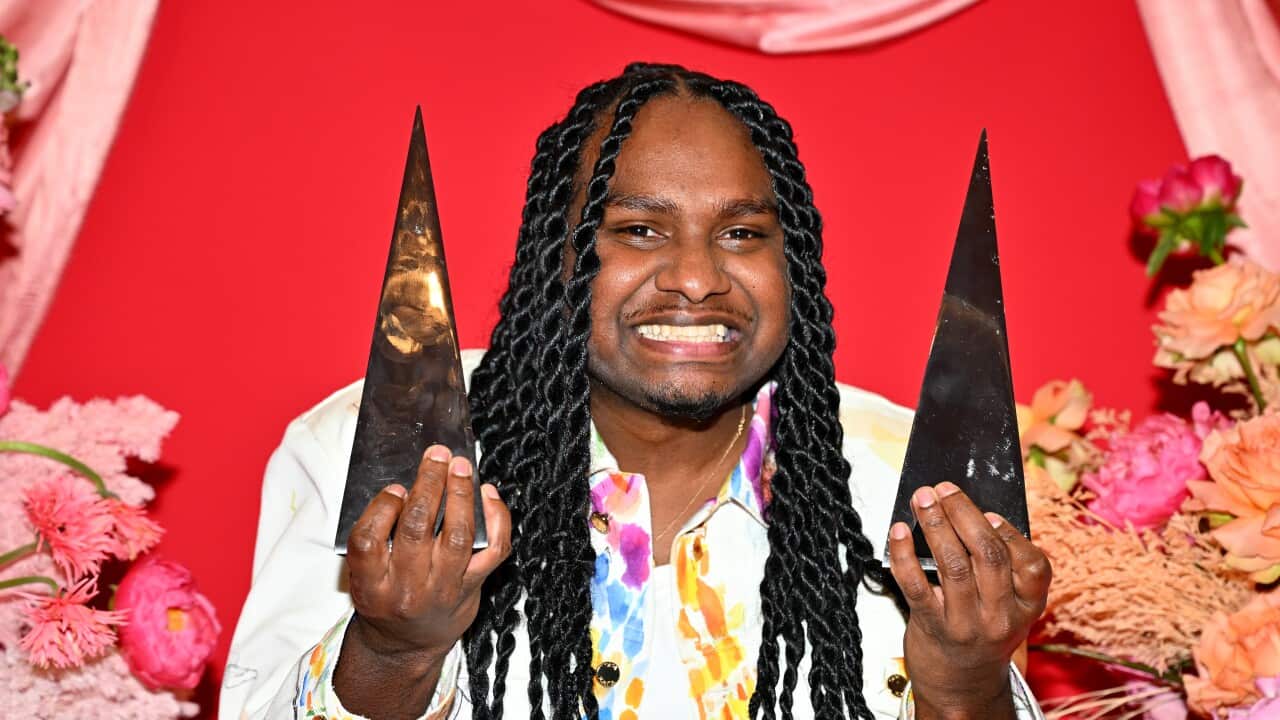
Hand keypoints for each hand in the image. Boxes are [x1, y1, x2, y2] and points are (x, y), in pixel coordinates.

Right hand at [345, 444, 511, 659]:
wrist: (406, 646)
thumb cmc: (384, 601)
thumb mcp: (363, 576)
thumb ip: (374, 539)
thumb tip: (404, 485)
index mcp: (371, 585)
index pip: (369, 540)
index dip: (382, 508)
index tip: (395, 488)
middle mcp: (407, 589)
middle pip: (417, 529)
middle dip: (428, 484)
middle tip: (436, 456)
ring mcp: (443, 590)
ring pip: (457, 535)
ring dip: (460, 494)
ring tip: (460, 467)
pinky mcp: (472, 588)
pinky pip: (494, 550)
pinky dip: (496, 518)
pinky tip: (488, 494)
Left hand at [887, 482, 1050, 718]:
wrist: (962, 687)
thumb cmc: (981, 636)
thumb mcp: (1007, 608)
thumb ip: (1000, 570)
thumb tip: (969, 514)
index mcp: (1027, 607)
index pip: (1033, 566)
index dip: (1012, 534)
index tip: (990, 512)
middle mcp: (1000, 616)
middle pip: (989, 555)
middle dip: (965, 514)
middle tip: (945, 489)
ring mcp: (966, 624)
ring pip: (953, 565)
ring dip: (935, 524)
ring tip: (923, 500)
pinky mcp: (932, 628)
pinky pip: (915, 584)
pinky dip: (903, 553)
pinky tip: (898, 532)